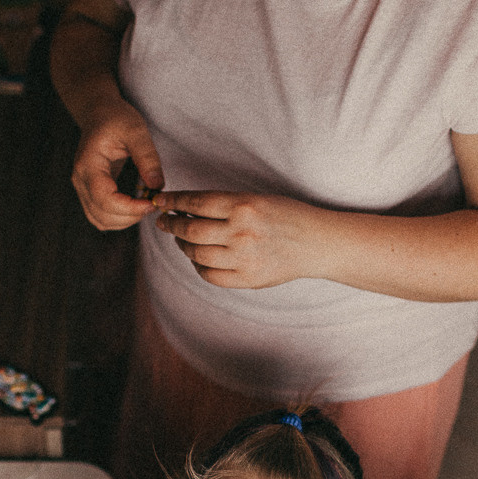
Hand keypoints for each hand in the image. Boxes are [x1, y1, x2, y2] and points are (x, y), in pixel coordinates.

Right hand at [72, 89, 164, 231]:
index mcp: (89, 164)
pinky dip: (119, 218)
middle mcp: (80, 180)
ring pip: (100, 221)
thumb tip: (157, 186)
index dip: (129, 208)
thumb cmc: (116, 118)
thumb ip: (147, 157)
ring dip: (125, 220)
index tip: (151, 203)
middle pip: (102, 215)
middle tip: (153, 203)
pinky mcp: (90, 193)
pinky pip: (101, 216)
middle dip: (130, 216)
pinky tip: (135, 206)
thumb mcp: (136, 130)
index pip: (105, 198)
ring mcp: (82, 188)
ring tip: (145, 204)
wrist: (99, 114)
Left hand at [152, 190, 315, 287]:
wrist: (316, 243)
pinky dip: (198, 266)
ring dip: (183, 246)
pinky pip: (210, 276)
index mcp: (244, 206)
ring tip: (182, 240)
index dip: (173, 202)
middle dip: (172, 225)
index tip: (161, 202)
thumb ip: (224, 204)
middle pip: (190, 231)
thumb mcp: (257, 199)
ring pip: (196, 254)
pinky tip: (199, 258)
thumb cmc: (286, 216)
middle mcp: (241, 232)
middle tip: (165, 222)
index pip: (196, 202)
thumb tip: (185, 209)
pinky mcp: (247, 279)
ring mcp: (244, 258)